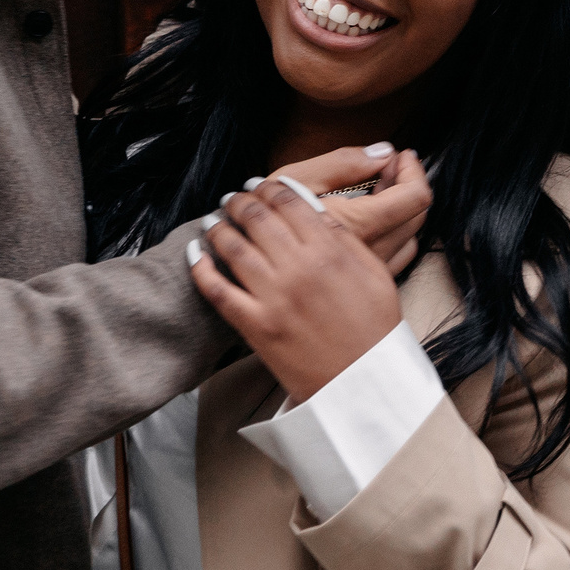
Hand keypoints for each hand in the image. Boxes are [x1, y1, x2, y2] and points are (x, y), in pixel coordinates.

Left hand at [187, 170, 406, 401]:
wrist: (364, 384)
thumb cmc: (375, 329)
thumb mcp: (374, 272)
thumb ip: (344, 238)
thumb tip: (316, 210)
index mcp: (329, 250)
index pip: (288, 200)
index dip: (269, 186)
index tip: (261, 184)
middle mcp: (298, 268)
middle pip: (256, 217)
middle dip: (240, 201)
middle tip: (233, 198)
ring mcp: (273, 298)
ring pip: (233, 247)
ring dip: (219, 227)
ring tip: (214, 220)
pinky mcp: (256, 326)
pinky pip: (218, 291)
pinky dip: (201, 269)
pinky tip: (195, 254)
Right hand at [265, 145, 431, 273]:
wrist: (243, 279)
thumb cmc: (263, 225)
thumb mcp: (298, 182)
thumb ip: (343, 165)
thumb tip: (384, 152)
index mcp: (360, 226)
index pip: (414, 197)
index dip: (414, 171)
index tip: (401, 156)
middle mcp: (372, 254)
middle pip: (416, 217)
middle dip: (404, 185)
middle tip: (383, 168)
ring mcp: (368, 273)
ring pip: (408, 239)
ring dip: (399, 211)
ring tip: (373, 193)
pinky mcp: (362, 285)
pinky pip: (395, 259)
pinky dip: (392, 235)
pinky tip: (369, 223)